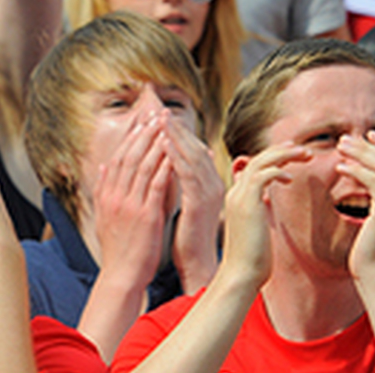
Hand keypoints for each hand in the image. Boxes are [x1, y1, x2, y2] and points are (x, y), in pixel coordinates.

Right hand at [92, 117, 173, 292]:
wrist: (122, 275)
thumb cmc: (118, 248)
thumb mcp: (103, 216)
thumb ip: (103, 190)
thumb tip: (102, 167)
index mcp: (106, 195)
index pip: (118, 158)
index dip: (131, 138)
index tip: (142, 121)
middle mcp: (115, 196)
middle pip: (130, 156)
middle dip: (144, 133)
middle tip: (157, 115)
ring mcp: (130, 205)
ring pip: (143, 166)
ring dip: (156, 144)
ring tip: (167, 127)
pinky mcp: (145, 215)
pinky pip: (156, 185)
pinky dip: (165, 167)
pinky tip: (174, 154)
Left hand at [162, 119, 224, 290]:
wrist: (197, 264)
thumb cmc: (189, 237)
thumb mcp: (187, 204)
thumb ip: (185, 183)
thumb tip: (176, 165)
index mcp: (210, 184)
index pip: (196, 151)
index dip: (181, 133)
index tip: (163, 117)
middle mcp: (213, 184)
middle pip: (196, 148)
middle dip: (178, 129)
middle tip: (162, 110)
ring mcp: (209, 193)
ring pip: (193, 156)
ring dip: (176, 136)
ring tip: (161, 119)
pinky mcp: (200, 202)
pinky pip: (188, 173)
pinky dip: (175, 156)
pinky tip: (163, 144)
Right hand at [219, 144, 305, 286]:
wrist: (241, 275)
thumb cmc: (253, 260)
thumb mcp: (258, 229)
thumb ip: (261, 212)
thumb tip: (268, 205)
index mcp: (238, 198)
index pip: (255, 168)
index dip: (275, 159)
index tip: (295, 157)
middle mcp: (236, 193)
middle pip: (257, 159)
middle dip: (282, 151)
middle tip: (304, 149)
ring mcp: (239, 197)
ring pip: (260, 162)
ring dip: (285, 155)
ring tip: (306, 154)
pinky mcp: (247, 203)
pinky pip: (263, 175)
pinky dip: (278, 171)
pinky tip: (292, 178)